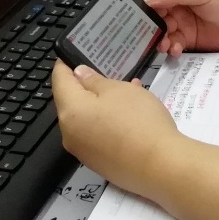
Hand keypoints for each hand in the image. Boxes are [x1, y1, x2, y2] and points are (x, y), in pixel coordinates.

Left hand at [52, 60, 179, 197]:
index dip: (65, 64)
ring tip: (127, 92)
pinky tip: (130, 116)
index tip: (74, 53)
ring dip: (100, 104)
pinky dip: (107, 122)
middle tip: (108, 72)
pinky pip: (96, 135)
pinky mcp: (98, 163)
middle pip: (71, 102)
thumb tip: (79, 75)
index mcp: (70, 112)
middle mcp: (69, 134)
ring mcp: (83, 152)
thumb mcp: (119, 90)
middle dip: (88, 86)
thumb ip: (95, 81)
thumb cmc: (139, 121)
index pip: (59, 80)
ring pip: (85, 119)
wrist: (160, 166)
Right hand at [135, 0, 218, 55]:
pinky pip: (172, 44)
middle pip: (152, 13)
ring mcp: (182, 22)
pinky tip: (175, 50)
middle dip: (145, 23)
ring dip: (158, 38)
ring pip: (160, 31)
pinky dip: (170, 48)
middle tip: (138, 34)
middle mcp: (176, 2)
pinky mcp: (189, 39)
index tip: (124, 10)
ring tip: (163, 44)